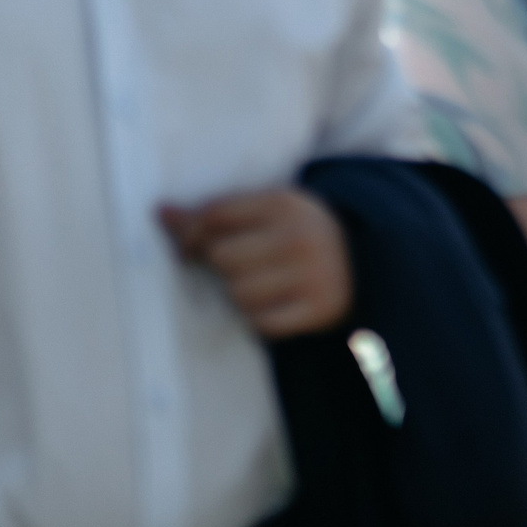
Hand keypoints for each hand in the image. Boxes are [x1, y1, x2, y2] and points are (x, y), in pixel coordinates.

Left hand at [160, 188, 351, 336]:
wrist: (365, 260)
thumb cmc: (299, 235)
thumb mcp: (267, 213)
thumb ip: (216, 214)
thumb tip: (160, 212)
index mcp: (285, 203)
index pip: (214, 216)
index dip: (189, 234)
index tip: (188, 248)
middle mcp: (299, 236)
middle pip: (222, 257)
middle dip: (221, 267)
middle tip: (237, 268)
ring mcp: (312, 274)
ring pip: (239, 293)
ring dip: (241, 295)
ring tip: (262, 286)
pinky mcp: (319, 308)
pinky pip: (261, 322)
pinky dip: (260, 319)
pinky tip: (275, 305)